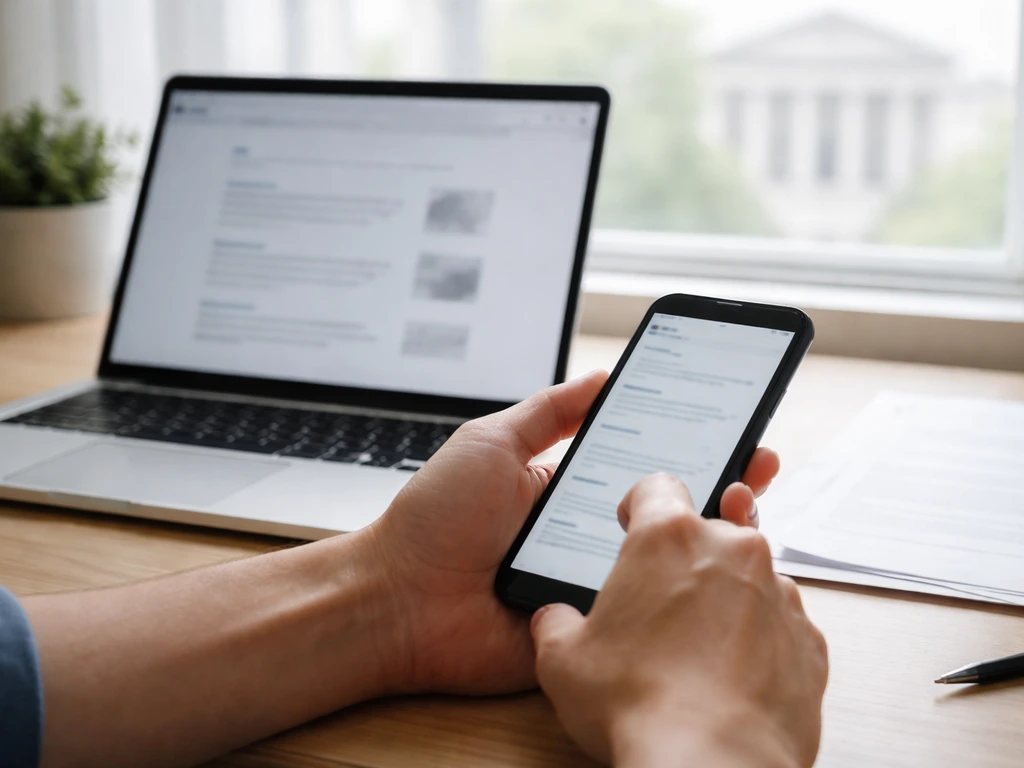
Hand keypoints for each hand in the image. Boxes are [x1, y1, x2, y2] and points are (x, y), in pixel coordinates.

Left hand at [364, 371, 781, 695]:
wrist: (396, 601)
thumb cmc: (434, 519)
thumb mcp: (491, 443)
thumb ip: (548, 411)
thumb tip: (602, 375)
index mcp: (567, 492)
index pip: (641, 465)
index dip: (688, 446)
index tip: (735, 426)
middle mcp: (585, 537)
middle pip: (664, 515)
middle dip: (717, 487)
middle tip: (759, 464)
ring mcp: (589, 585)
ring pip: (663, 567)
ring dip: (705, 539)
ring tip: (747, 506)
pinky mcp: (587, 632)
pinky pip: (639, 618)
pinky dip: (673, 599)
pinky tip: (709, 573)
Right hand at [531, 474, 827, 767]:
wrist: (712, 764)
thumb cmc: (636, 705)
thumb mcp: (562, 660)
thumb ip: (555, 622)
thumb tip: (554, 619)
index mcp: (669, 536)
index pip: (657, 486)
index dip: (638, 505)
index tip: (631, 528)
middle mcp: (733, 549)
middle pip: (706, 530)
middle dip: (683, 560)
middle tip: (657, 606)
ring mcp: (779, 593)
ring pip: (747, 575)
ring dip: (723, 598)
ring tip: (692, 649)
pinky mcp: (809, 639)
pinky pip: (778, 622)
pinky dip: (757, 638)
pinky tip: (728, 674)